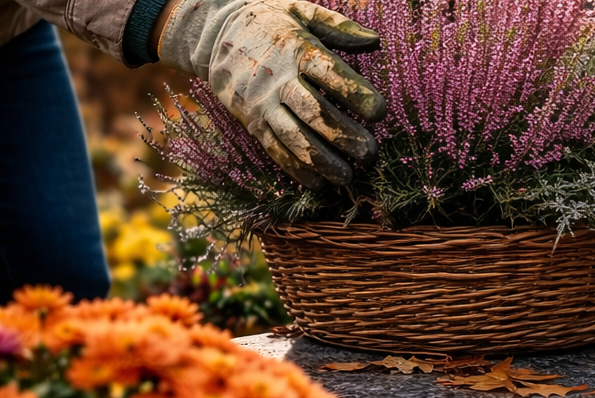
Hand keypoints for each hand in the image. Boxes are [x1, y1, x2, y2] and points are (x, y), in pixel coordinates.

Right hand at [157, 0, 385, 189]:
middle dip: (344, 136)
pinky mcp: (253, 123)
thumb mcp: (301, 11)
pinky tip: (319, 183)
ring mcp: (263, 105)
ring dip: (322, 161)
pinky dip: (297, 170)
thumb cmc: (268, 22)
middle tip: (370, 154)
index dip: (356, 94)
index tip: (380, 113)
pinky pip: (275, 150)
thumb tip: (375, 42)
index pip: (330, 73)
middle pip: (314, 113)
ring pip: (294, 138)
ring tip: (348, 177)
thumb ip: (339, 26)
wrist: (215, 33)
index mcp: (296, 49)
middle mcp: (279, 80)